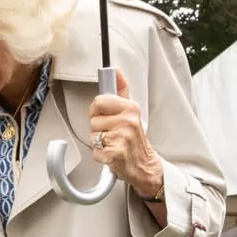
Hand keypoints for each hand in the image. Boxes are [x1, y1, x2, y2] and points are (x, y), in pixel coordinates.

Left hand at [89, 70, 163, 200]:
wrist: (144, 165)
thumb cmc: (135, 139)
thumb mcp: (131, 111)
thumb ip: (121, 91)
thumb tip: (115, 71)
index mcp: (130, 108)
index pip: (99, 101)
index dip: (97, 111)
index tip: (105, 116)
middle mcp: (127, 122)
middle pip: (93, 120)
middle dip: (98, 128)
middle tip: (111, 133)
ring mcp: (121, 138)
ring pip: (92, 137)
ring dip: (99, 143)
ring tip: (113, 144)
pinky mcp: (115, 155)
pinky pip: (95, 152)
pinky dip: (100, 156)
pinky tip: (112, 154)